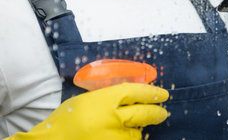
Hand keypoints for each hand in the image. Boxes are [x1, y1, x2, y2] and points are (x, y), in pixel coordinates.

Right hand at [6, 83, 168, 139]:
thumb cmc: (65, 120)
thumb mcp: (88, 100)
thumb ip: (109, 97)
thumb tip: (132, 95)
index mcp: (106, 100)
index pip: (137, 92)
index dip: (152, 92)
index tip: (162, 94)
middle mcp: (113, 119)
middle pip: (144, 113)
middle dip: (156, 112)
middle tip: (162, 112)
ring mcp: (114, 138)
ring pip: (137, 133)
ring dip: (136, 129)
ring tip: (125, 127)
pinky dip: (126, 139)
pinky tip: (119, 136)